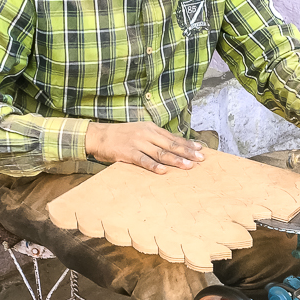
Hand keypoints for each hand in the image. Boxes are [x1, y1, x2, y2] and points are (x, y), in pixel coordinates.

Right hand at [85, 121, 204, 173]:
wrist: (99, 135)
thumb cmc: (121, 136)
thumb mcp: (140, 132)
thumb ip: (155, 138)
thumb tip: (173, 147)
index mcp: (151, 129)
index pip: (173, 138)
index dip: (188, 144)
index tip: (200, 150)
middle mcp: (146, 134)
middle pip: (170, 145)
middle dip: (187, 152)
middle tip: (200, 159)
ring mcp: (137, 143)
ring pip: (160, 153)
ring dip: (175, 160)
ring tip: (188, 166)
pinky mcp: (127, 153)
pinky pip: (143, 160)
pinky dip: (153, 166)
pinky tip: (163, 171)